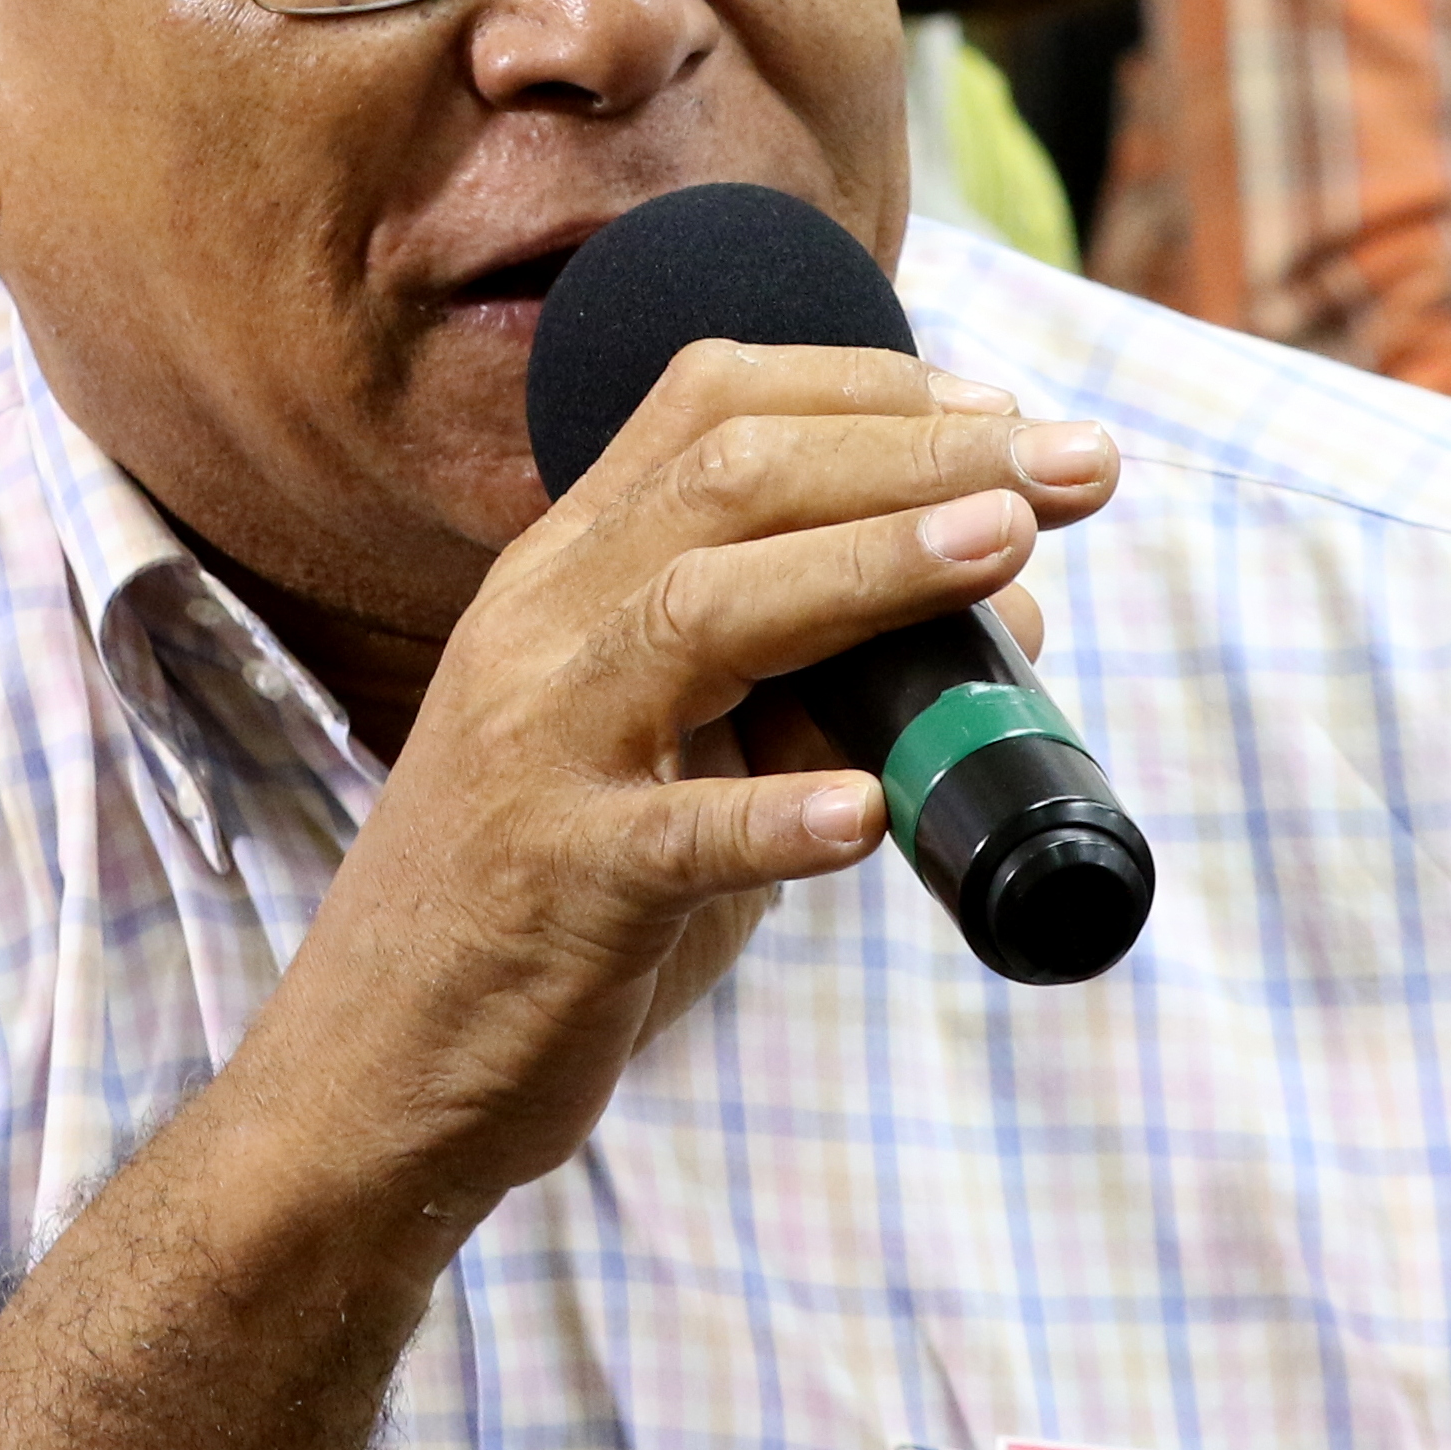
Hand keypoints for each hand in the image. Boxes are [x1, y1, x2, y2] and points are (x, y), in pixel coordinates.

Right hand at [250, 344, 1117, 1225]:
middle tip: (1078, 464)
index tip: (1004, 411)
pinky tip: (868, 814)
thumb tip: (1009, 604)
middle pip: (727, 479)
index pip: (706, 405)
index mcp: (563, 574)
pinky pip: (669, 837)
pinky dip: (774, 817)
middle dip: (917, 450)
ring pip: (699, 613)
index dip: (871, 386)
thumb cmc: (552, 896)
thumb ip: (808, 674)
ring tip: (1003, 551)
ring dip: (864, 570)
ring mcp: (537, 753)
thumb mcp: (664, 746)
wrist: (372, 1062)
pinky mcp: (553, 885)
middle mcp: (540, 630)